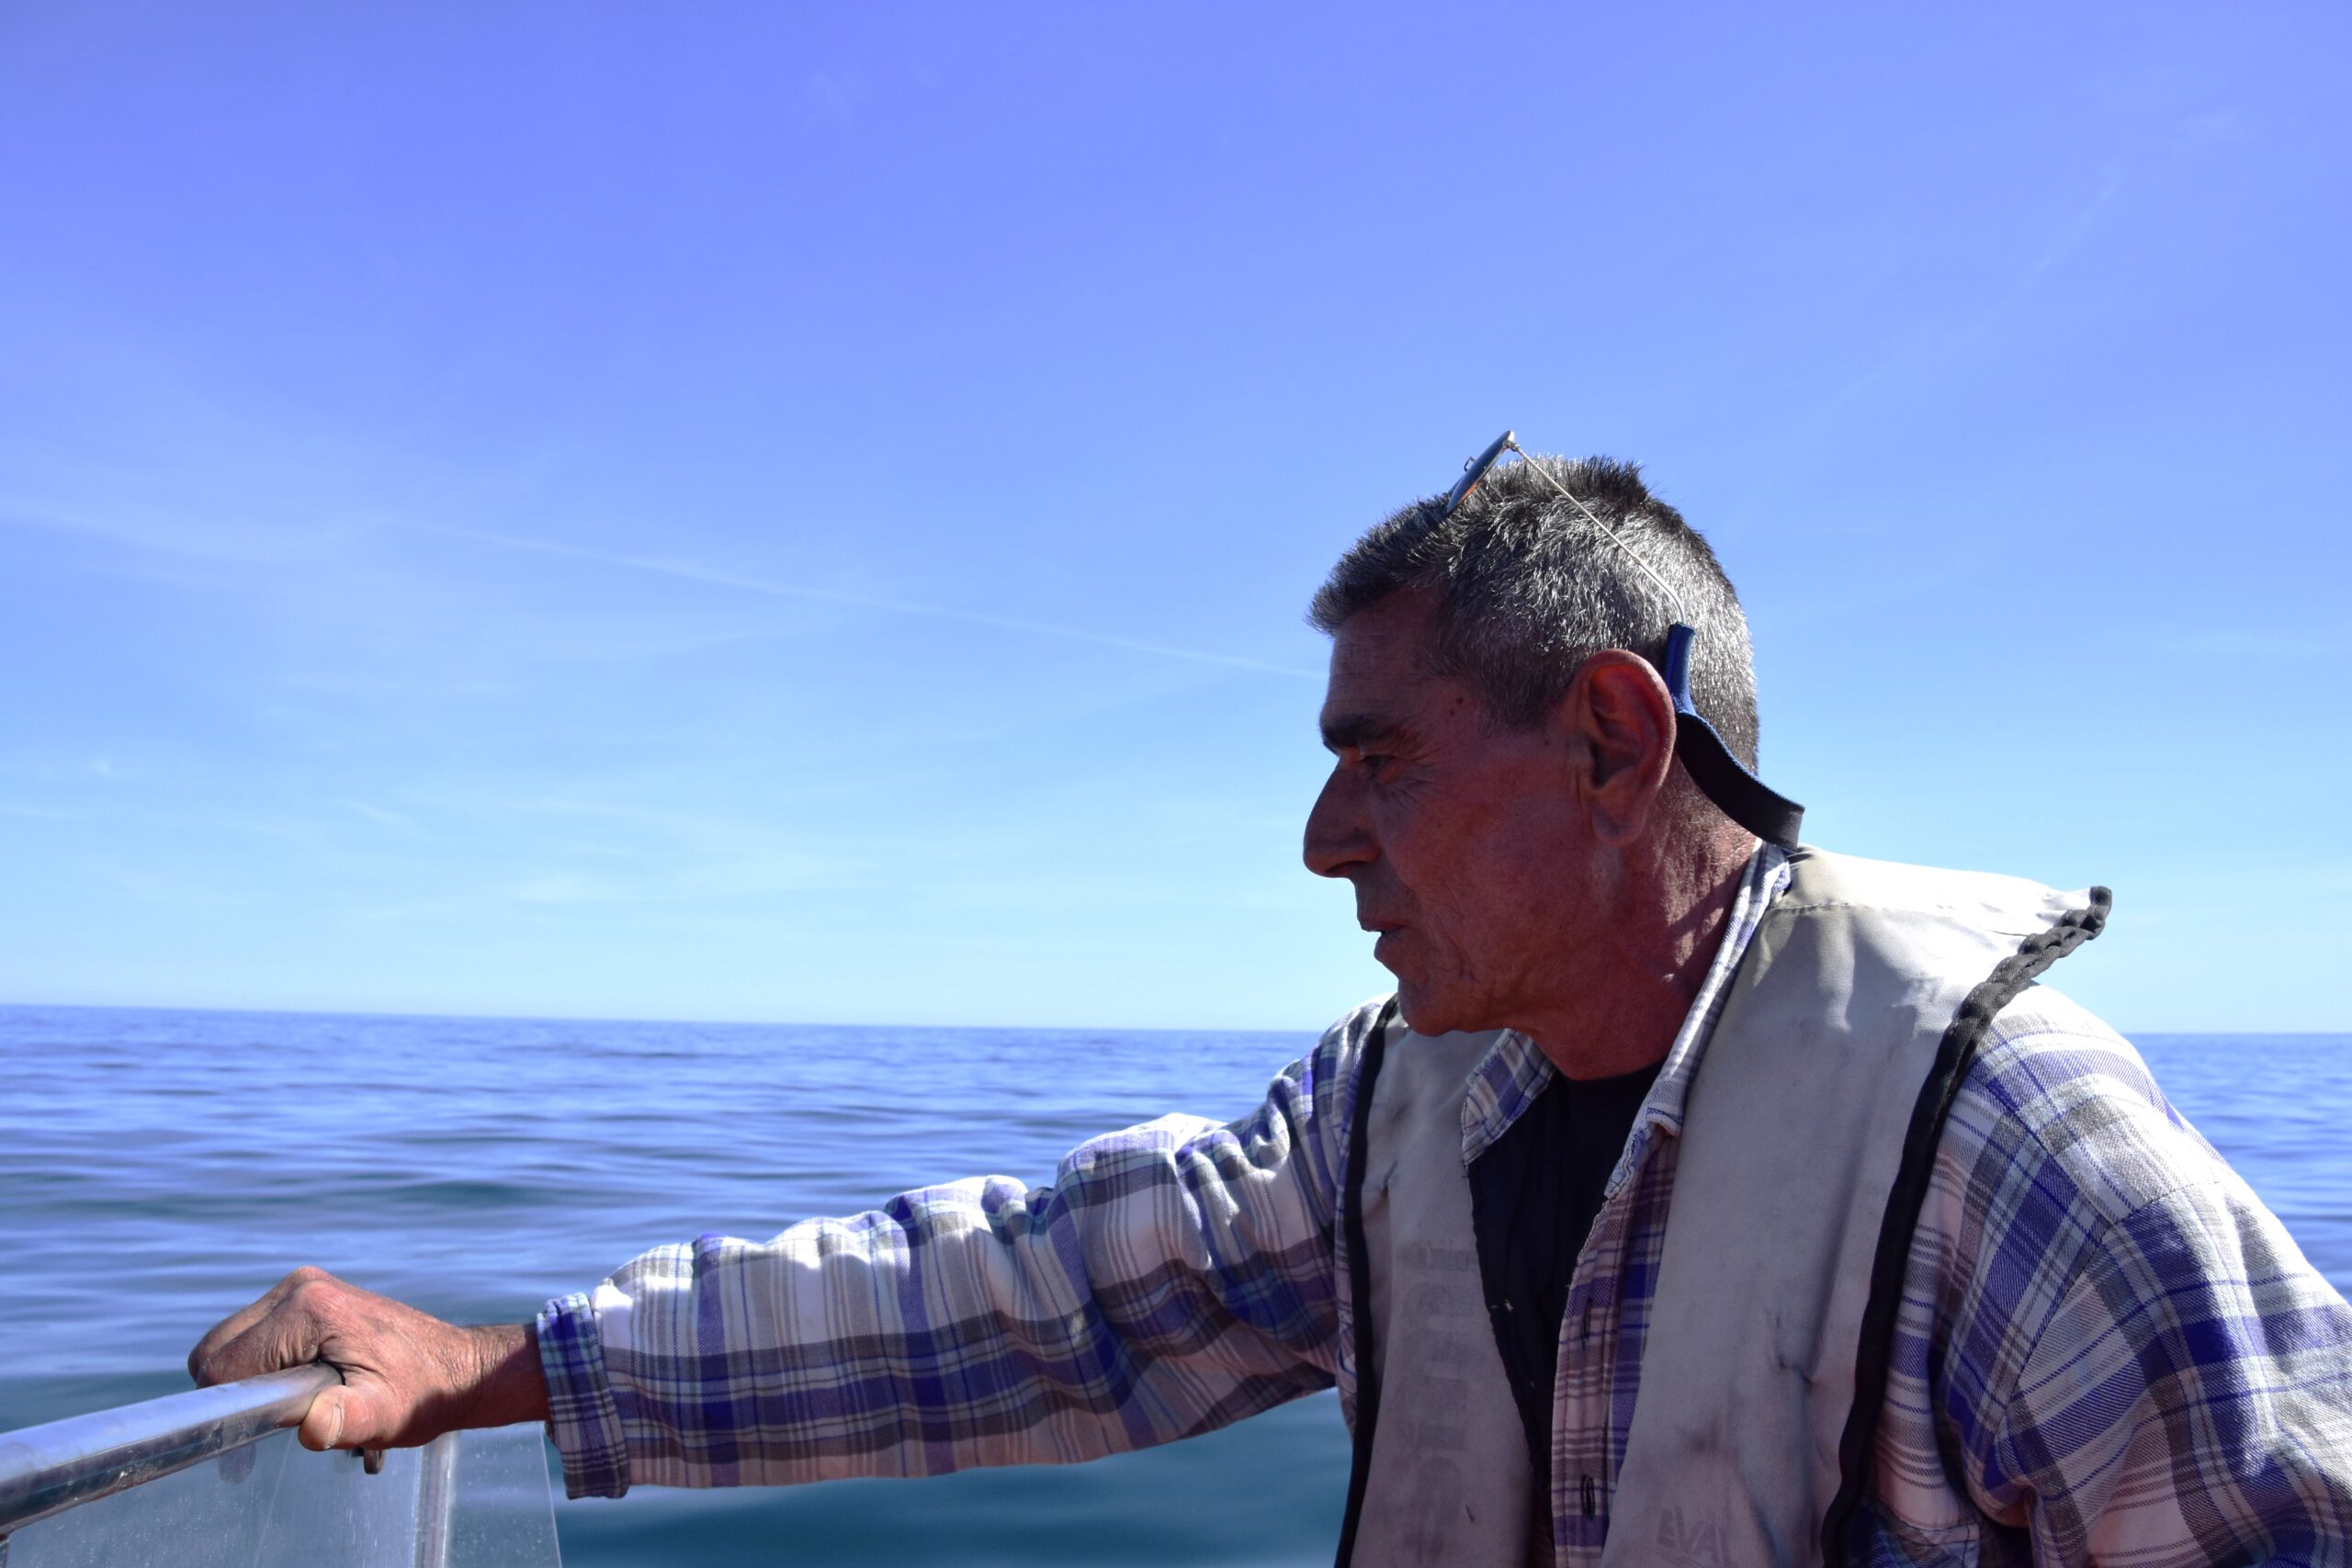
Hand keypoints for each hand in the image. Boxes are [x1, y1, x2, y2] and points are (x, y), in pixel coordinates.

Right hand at [187, 1267, 547, 1451]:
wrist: (455, 1368)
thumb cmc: (420, 1394)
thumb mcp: (382, 1415)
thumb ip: (344, 1420)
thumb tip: (312, 1426)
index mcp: (307, 1309)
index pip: (223, 1365)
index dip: (229, 1409)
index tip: (256, 1439)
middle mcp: (297, 1287)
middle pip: (217, 1350)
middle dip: (237, 1392)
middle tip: (282, 1418)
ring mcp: (300, 1287)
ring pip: (231, 1344)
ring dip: (250, 1379)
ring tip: (301, 1399)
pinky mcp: (306, 1296)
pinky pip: (254, 1336)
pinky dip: (262, 1365)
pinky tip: (303, 1382)